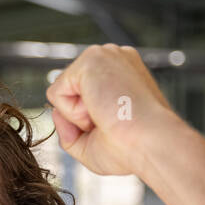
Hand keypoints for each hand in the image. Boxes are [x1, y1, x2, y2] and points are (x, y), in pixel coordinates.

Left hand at [45, 44, 182, 176]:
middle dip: (80, 118)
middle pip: (69, 94)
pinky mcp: (90, 59)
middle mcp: (113, 60)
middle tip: (110, 123)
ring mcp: (103, 56)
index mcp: (121, 74)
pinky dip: (71, 112)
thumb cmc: (130, 149)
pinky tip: (99, 109)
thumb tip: (53, 111)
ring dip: (77, 116)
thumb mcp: (91, 143)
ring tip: (105, 116)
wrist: (151, 143)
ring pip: (62, 93)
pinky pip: (55, 93)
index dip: (87, 121)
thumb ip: (68, 128)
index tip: (115, 127)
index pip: (82, 96)